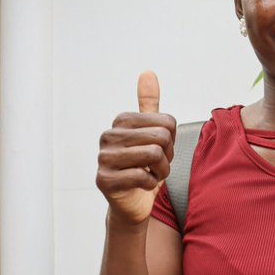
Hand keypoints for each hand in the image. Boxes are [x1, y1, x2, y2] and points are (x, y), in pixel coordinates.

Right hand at [95, 71, 176, 225]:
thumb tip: (148, 72)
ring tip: (150, 174)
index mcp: (121, 121)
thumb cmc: (145, 166)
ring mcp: (103, 158)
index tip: (160, 151)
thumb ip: (149, 104)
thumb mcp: (150, 133)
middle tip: (156, 166)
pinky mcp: (104, 180)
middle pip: (161, 138)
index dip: (171, 141)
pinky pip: (144, 177)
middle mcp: (108, 136)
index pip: (167, 122)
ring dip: (161, 171)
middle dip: (167, 157)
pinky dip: (150, 184)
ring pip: (153, 155)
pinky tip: (141, 185)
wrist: (133, 202)